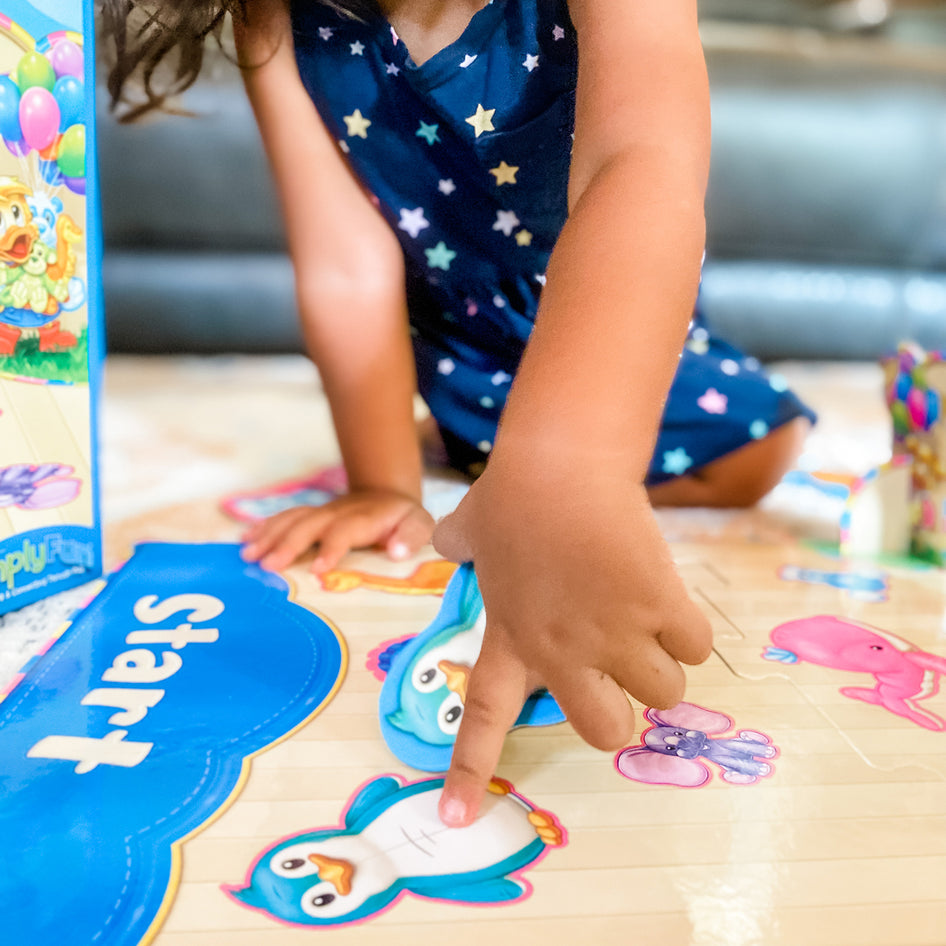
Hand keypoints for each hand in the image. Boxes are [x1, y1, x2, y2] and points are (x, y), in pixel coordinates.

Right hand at [240, 488, 434, 572]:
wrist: (389, 498)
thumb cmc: (406, 522)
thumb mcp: (422, 526)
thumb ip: (412, 537)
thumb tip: (397, 552)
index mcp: (367, 518)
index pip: (346, 530)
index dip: (332, 548)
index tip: (318, 569)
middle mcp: (340, 512)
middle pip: (310, 525)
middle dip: (288, 544)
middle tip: (267, 566)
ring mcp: (323, 512)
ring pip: (292, 519)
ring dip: (269, 535)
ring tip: (248, 555)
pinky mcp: (312, 515)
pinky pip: (285, 518)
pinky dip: (264, 527)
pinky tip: (245, 541)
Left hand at [432, 457, 711, 826]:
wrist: (560, 466)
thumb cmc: (512, 495)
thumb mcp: (469, 529)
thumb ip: (456, 547)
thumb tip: (443, 541)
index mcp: (513, 639)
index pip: (486, 718)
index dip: (470, 770)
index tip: (456, 819)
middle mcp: (562, 653)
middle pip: (607, 731)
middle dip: (622, 711)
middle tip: (619, 670)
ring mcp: (613, 635)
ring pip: (665, 695)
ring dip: (661, 663)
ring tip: (645, 617)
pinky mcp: (657, 607)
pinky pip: (695, 646)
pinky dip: (687, 627)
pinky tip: (665, 591)